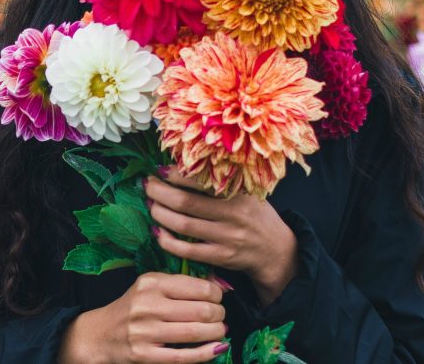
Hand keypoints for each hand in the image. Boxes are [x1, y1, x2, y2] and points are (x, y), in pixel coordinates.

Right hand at [58, 272, 229, 363]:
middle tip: (221, 317)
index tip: (219, 299)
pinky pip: (183, 357)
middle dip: (219, 315)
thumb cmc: (133, 307)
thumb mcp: (152, 286)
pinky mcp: (144, 355)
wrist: (100, 334)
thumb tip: (219, 285)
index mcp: (152, 282)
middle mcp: (148, 304)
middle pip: (201, 310)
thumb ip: (181, 284)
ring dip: (216, 333)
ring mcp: (145, 331)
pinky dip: (205, 353)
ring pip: (195, 332)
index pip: (199, 287)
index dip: (217, 295)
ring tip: (219, 331)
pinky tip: (216, 348)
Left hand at [144, 168, 299, 305]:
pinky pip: (187, 250)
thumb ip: (222, 181)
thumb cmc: (255, 215)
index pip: (199, 179)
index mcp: (238, 192)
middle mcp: (233, 214)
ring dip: (160, 214)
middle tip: (147, 185)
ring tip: (150, 205)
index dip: (174, 174)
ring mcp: (227, 237)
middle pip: (185, 202)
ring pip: (183, 225)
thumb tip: (181, 167)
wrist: (275, 249)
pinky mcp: (221, 257)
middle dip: (160, 192)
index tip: (159, 170)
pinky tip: (158, 231)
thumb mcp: (247, 191)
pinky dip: (168, 241)